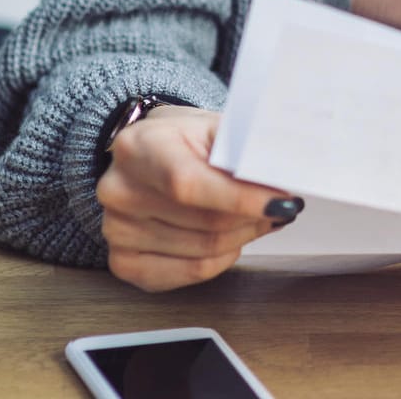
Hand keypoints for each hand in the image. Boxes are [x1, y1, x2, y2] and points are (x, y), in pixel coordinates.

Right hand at [95, 105, 299, 291]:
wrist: (149, 154)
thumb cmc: (185, 141)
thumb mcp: (215, 127)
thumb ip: (247, 149)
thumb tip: (284, 180)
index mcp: (138, 146)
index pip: (189, 185)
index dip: (241, 199)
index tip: (283, 202)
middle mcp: (118, 190)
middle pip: (205, 223)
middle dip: (254, 217)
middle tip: (280, 205)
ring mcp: (116, 230)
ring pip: (204, 251)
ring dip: (243, 236)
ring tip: (256, 216)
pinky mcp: (123, 262)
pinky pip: (190, 273)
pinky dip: (221, 259)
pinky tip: (229, 239)